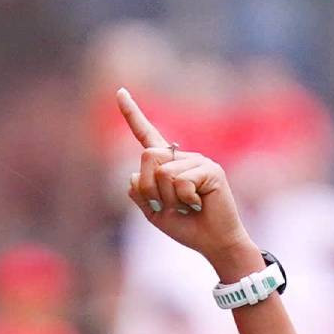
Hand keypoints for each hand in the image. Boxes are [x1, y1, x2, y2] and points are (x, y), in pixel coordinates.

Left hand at [116, 88, 259, 274]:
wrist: (213, 242)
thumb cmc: (185, 227)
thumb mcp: (152, 212)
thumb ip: (139, 192)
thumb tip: (135, 173)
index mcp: (166, 164)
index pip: (146, 135)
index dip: (132, 114)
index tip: (120, 91)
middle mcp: (182, 157)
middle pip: (148, 155)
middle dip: (150, 188)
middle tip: (167, 205)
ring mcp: (198, 161)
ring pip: (163, 173)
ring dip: (168, 199)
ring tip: (186, 207)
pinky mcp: (211, 170)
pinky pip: (181, 182)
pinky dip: (184, 200)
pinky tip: (198, 204)